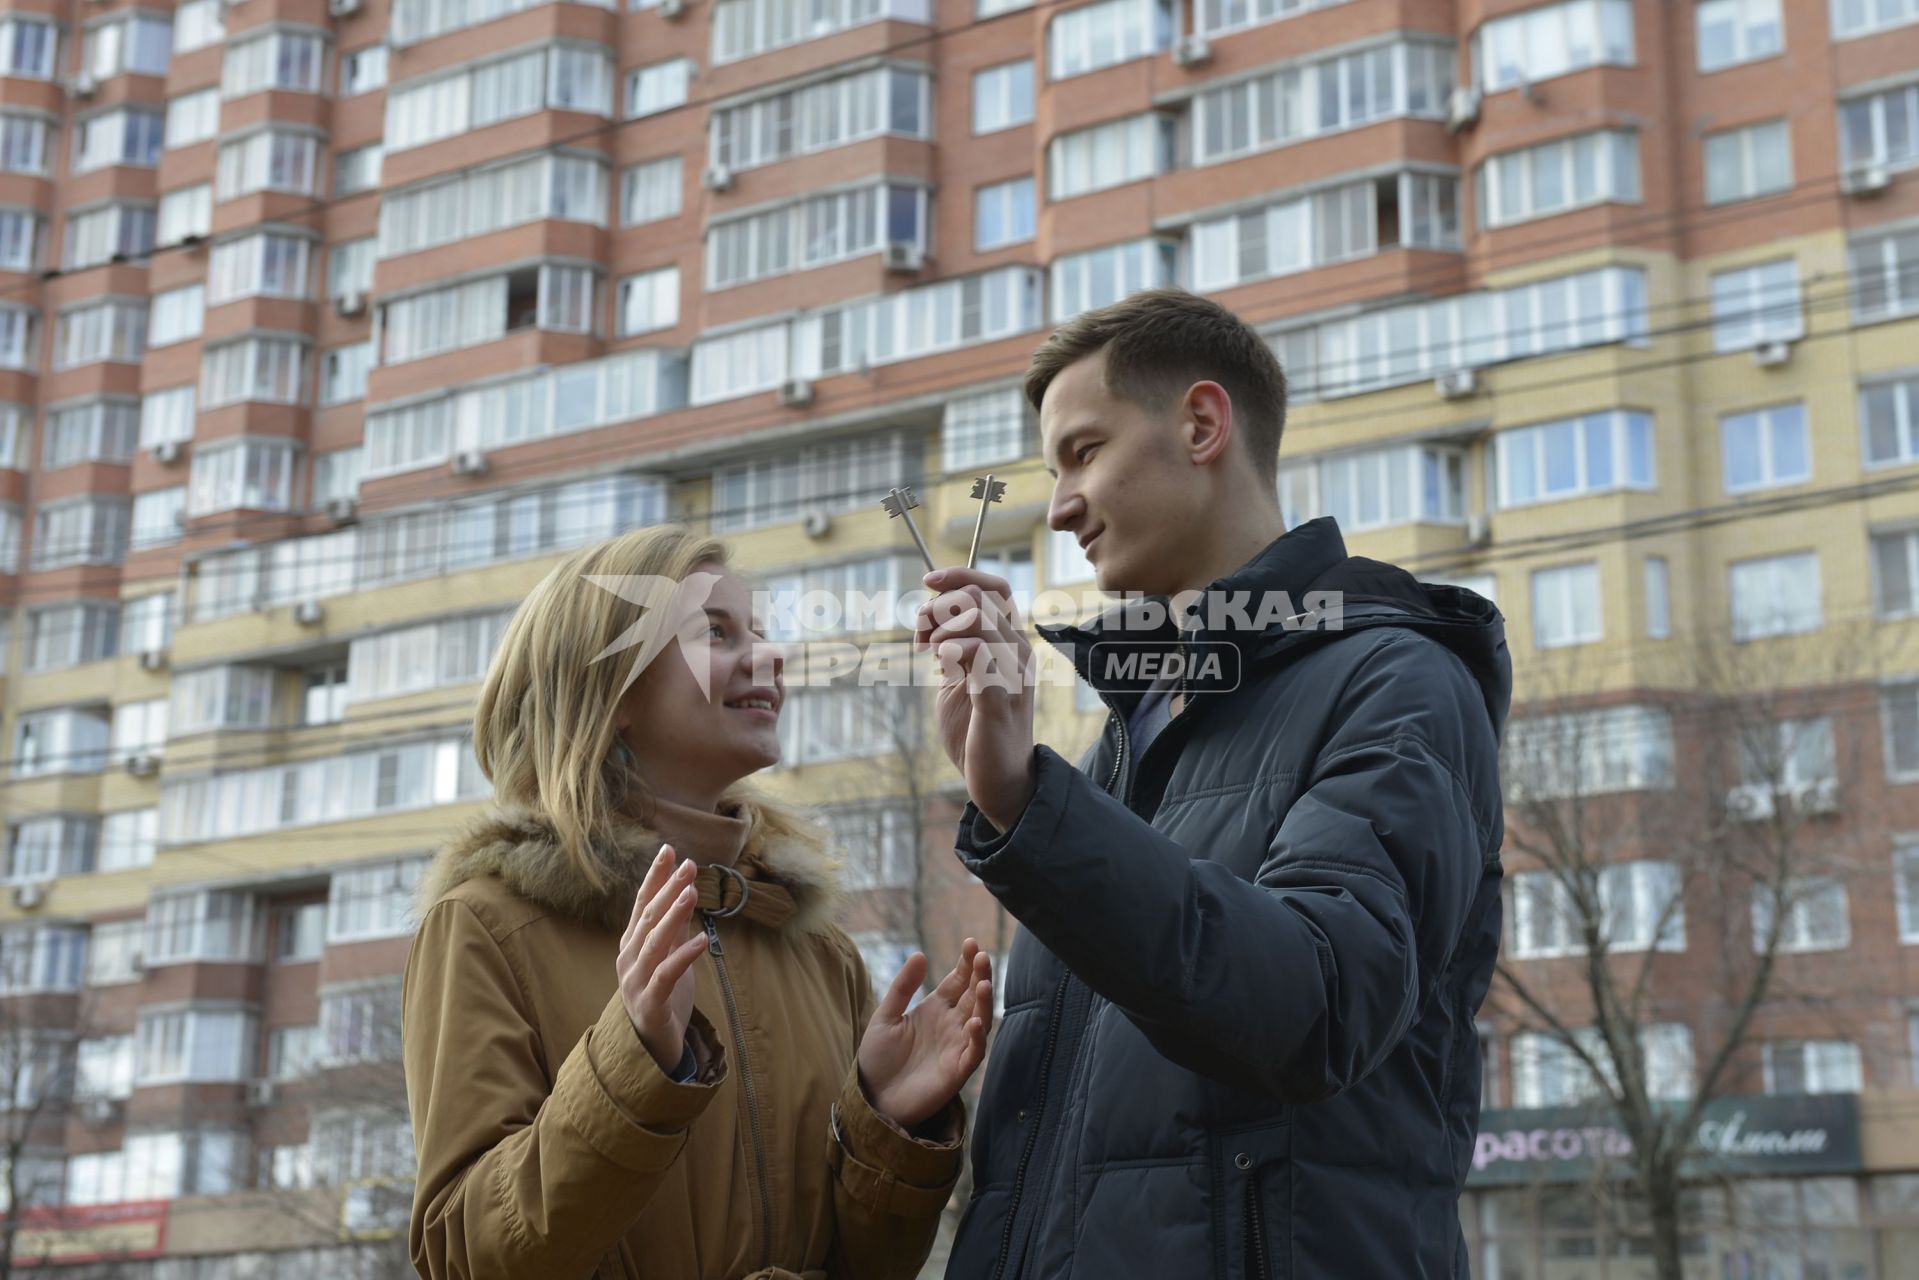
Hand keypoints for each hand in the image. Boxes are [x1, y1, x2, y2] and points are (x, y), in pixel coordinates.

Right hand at [618, 845, 709, 1074]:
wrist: (651, 1046)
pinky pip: (667, 974)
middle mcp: (629, 958)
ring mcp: (636, 981)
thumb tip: (685, 893)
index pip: (642, 903)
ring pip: (655, 942)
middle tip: (688, 864)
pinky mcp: (650, 1003)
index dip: (655, 877)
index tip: (670, 850)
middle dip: (668, 889)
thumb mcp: (668, 957)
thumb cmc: (661, 996)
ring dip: (673, 915)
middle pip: (648, 917)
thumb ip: (673, 929)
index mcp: (632, 944)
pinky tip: (701, 939)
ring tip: (691, 892)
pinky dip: (684, 955)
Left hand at [858, 940, 993, 1130]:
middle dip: (980, 975)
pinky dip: (977, 1038)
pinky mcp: (957, 1071)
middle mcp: (951, 1025)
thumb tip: (919, 954)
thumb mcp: (885, 1017)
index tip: (971, 944)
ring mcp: (956, 1047)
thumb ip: (902, 988)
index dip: (966, 963)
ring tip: (983, 984)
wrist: (872, 1098)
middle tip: (982, 957)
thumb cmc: (879, 1058)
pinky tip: (972, 1022)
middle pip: (973, 995)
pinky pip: (974, 1052)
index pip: (958, 981)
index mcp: (936, 1009)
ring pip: (980, 1021)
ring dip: (984, 1003)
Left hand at [915, 568, 1038, 831]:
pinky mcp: (999, 697)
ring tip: (930, 653)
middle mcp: (1016, 651)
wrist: (1000, 781)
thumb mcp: (960, 679)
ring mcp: (1011, 672)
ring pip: (978, 616)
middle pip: (979, 595)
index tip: (929, 583)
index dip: (960, 576)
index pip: (994, 587)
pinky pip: (978, 653)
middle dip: (938, 606)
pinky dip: (952, 650)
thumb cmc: (977, 730)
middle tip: (920, 635)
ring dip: (942, 627)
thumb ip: (952, 647)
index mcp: (1009, 643)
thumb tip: (933, 617)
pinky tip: (941, 665)